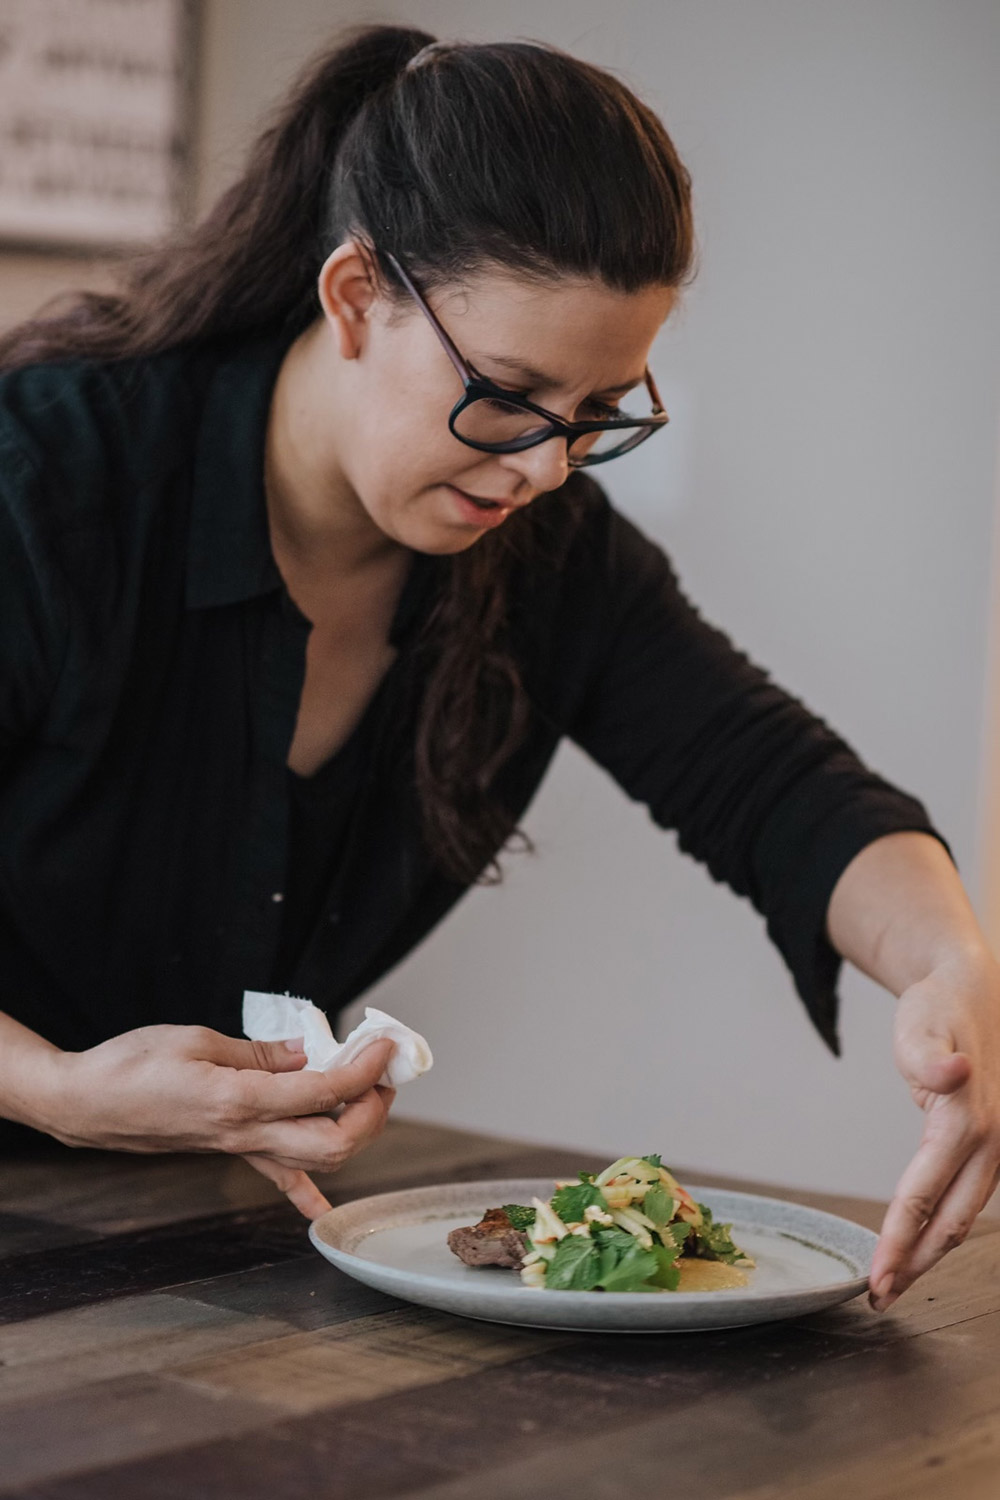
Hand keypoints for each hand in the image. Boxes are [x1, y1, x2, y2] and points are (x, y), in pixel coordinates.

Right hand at [38, 1024, 395, 1217]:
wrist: (85, 1103)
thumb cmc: (130, 1064)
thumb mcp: (197, 1039)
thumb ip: (258, 1051)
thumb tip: (307, 1050)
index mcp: (239, 1099)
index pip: (324, 1091)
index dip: (363, 1069)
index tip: (384, 1045)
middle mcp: (244, 1133)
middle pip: (334, 1141)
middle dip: (372, 1109)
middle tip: (383, 1071)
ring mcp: (237, 1147)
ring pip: (315, 1160)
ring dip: (353, 1131)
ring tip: (367, 1094)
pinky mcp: (227, 1149)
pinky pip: (275, 1175)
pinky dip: (304, 1190)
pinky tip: (320, 1208)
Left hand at [869, 951, 999, 1309]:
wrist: (974, 990)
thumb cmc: (940, 1008)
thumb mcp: (922, 1024)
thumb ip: (927, 1056)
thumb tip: (952, 1074)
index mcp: (967, 1120)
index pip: (926, 1194)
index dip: (900, 1239)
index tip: (876, 1276)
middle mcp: (990, 1142)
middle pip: (950, 1221)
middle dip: (914, 1263)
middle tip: (879, 1297)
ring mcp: (995, 1147)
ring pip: (963, 1215)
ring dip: (929, 1251)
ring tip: (894, 1282)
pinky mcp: (990, 1146)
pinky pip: (965, 1196)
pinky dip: (941, 1225)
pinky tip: (920, 1243)